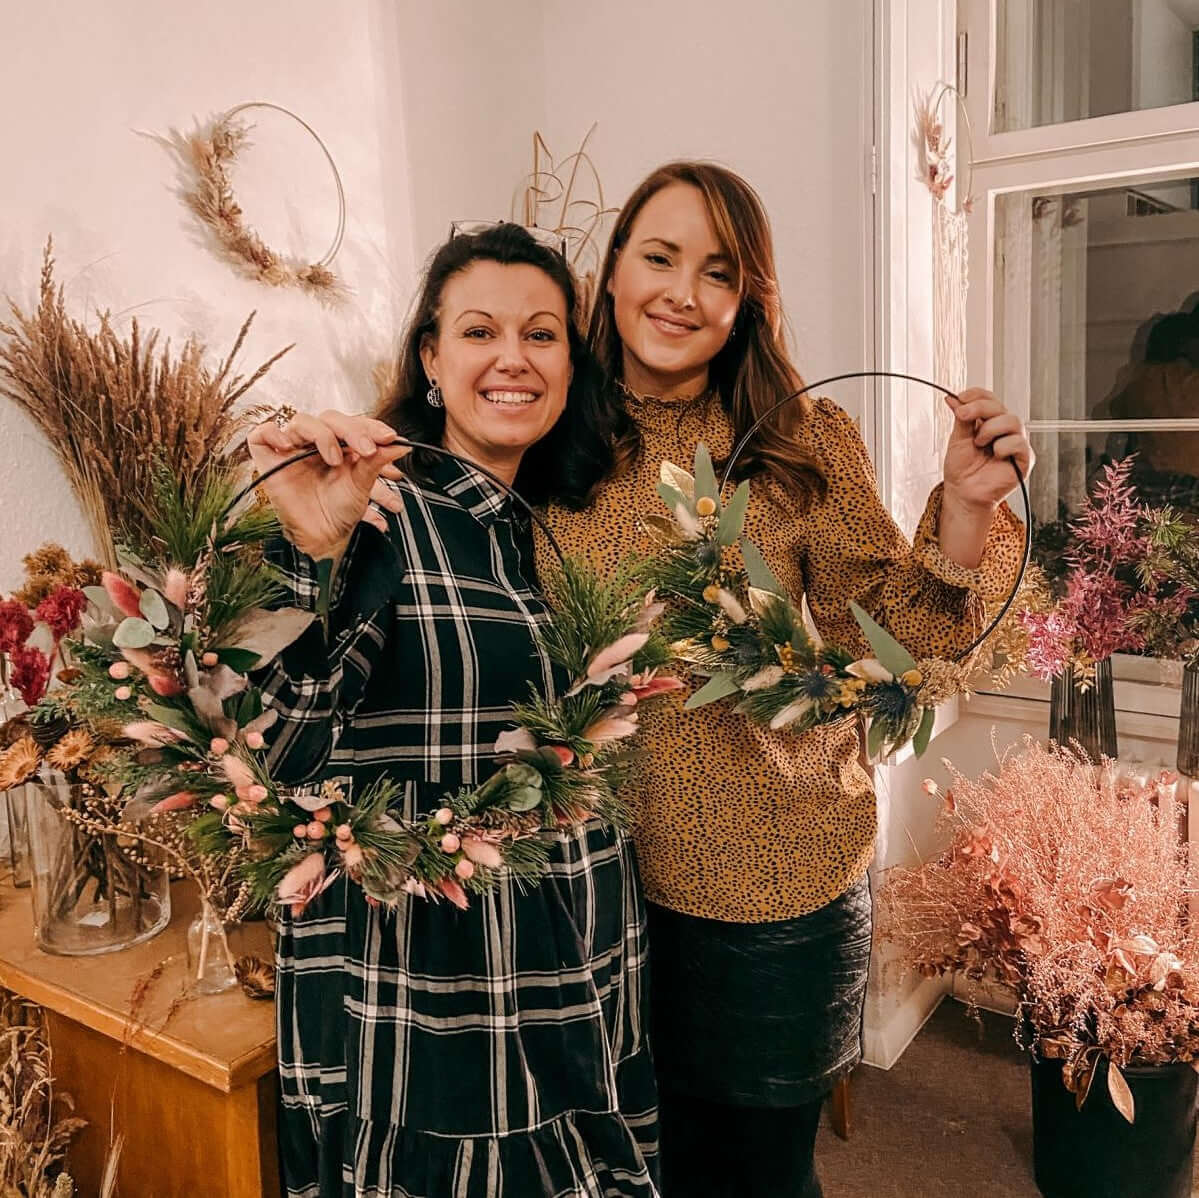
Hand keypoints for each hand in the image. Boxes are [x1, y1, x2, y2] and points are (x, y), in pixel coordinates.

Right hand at [248, 410, 407, 559]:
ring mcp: (292, 448)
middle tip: (368, 450)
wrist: (324, 538)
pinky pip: (263, 434)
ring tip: (335, 461)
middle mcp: (316, 442)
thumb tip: (401, 444)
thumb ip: (378, 460)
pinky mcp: (269, 458)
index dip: (370, 426)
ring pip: (302, 422)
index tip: (390, 437)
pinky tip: (288, 445)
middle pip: (330, 419)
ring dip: (323, 436)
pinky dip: (274, 433)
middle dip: (352, 430)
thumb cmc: (341, 512)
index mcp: (340, 444)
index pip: (353, 422)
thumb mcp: (363, 484)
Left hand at [942, 388, 1034, 512]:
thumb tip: (953, 398)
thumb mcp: (958, 439)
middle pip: (1000, 407)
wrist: (963, 494)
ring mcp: (1016, 443)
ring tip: (979, 444)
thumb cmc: (962, 470)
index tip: (960, 397)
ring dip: (990, 430)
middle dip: (979, 408)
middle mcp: (1005, 431)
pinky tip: (995, 455)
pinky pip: (1019, 442)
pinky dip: (1003, 446)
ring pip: (1012, 421)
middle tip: (962, 415)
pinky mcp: (1024, 459)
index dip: (976, 395)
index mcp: (989, 423)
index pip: (989, 399)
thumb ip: (961, 419)